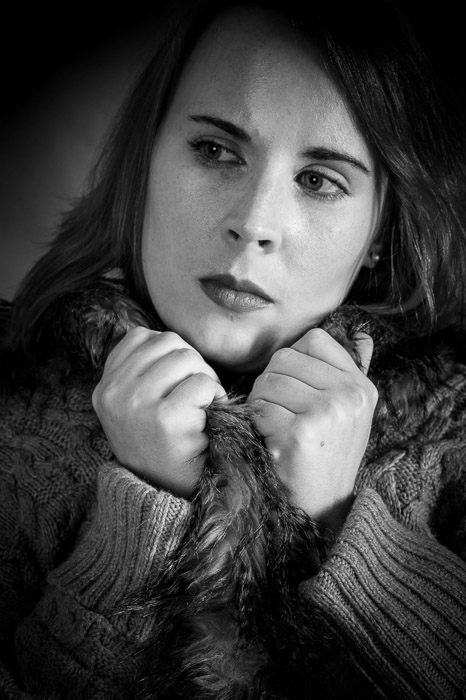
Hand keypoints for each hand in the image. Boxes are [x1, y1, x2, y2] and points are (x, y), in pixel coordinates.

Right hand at [92, 327, 225, 496]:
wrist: (163, 496)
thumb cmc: (158, 447)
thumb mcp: (132, 407)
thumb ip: (140, 371)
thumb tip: (168, 340)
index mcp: (105, 387)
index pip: (142, 337)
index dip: (170, 353)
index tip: (175, 382)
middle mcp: (114, 392)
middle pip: (169, 342)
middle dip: (192, 364)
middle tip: (197, 395)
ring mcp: (137, 404)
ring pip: (187, 358)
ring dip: (205, 379)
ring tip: (202, 405)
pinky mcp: (165, 418)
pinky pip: (202, 384)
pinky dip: (215, 397)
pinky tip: (207, 418)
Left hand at [248, 328, 377, 532]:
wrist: (321, 507)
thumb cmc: (325, 455)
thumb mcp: (347, 412)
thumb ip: (346, 373)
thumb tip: (364, 335)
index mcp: (361, 386)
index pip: (314, 339)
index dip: (293, 360)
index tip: (295, 389)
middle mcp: (350, 395)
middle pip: (284, 358)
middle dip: (271, 383)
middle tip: (280, 413)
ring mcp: (329, 411)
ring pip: (269, 381)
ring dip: (261, 404)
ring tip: (277, 428)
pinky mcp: (302, 431)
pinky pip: (260, 408)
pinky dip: (257, 424)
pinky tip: (273, 442)